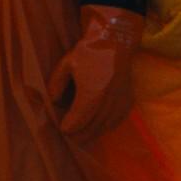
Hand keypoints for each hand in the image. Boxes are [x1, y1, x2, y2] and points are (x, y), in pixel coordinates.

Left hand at [51, 5, 147, 137]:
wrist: (116, 43)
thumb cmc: (89, 52)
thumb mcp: (67, 64)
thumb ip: (56, 84)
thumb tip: (52, 102)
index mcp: (92, 93)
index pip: (78, 120)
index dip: (68, 127)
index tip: (61, 129)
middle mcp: (108, 101)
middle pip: (92, 128)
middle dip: (79, 135)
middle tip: (69, 137)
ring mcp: (120, 103)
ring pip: (105, 127)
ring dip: (92, 134)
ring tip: (81, 136)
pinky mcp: (128, 102)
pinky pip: (117, 122)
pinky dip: (106, 128)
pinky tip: (98, 128)